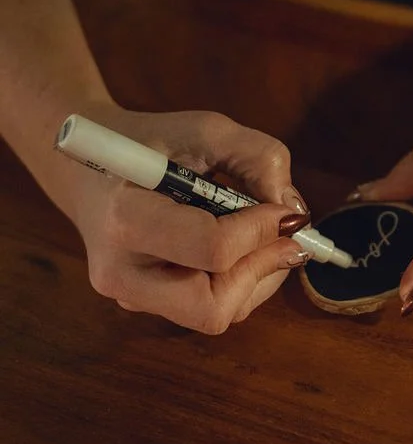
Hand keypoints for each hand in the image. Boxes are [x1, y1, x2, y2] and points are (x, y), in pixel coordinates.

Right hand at [55, 102, 310, 332]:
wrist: (88, 166)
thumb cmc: (149, 142)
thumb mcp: (206, 129)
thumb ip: (258, 158)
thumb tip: (293, 211)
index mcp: (126, 219)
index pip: (212, 248)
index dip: (261, 230)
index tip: (285, 209)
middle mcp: (121, 272)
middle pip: (211, 308)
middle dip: (260, 271)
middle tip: (286, 236)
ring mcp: (129, 296)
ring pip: (217, 314)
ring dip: (257, 276)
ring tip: (258, 232)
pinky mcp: (144, 304)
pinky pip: (209, 309)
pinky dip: (240, 281)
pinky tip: (237, 245)